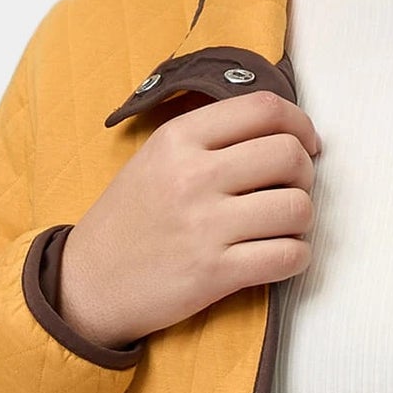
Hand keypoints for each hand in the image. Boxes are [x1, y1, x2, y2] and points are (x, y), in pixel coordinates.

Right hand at [58, 89, 323, 349]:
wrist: (86, 284)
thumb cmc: (130, 219)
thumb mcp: (155, 158)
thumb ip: (211, 137)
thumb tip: (283, 130)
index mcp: (178, 139)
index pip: (265, 108)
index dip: (300, 124)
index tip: (305, 144)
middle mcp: (192, 176)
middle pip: (289, 155)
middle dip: (305, 174)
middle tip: (292, 189)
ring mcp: (204, 226)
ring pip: (298, 208)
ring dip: (302, 219)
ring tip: (282, 226)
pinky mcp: (214, 273)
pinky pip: (289, 256)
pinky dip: (297, 257)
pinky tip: (281, 256)